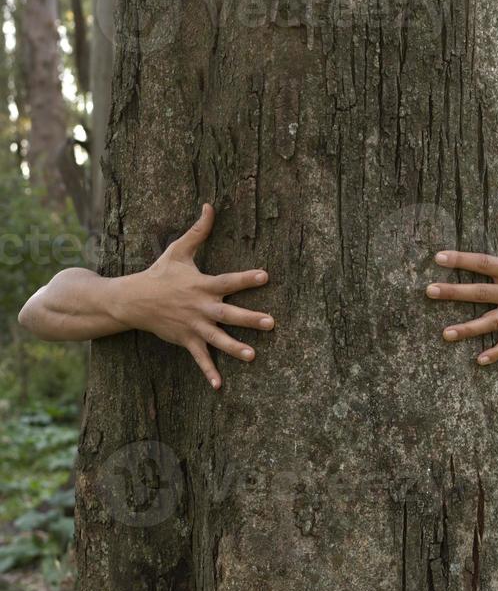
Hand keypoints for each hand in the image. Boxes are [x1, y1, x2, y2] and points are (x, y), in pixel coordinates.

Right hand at [116, 204, 273, 388]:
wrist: (132, 300)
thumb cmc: (160, 273)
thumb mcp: (178, 250)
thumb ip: (199, 231)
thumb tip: (210, 205)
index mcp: (202, 285)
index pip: (229, 281)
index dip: (247, 278)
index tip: (266, 275)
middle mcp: (200, 307)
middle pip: (229, 313)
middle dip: (250, 318)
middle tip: (271, 323)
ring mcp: (193, 326)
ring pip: (217, 339)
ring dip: (234, 348)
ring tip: (253, 356)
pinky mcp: (186, 340)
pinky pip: (199, 358)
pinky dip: (208, 371)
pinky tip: (219, 385)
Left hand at [425, 197, 497, 364]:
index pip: (483, 263)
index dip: (461, 259)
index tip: (438, 257)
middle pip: (480, 292)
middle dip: (454, 292)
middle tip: (429, 292)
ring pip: (491, 322)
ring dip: (468, 329)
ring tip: (445, 334)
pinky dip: (496, 352)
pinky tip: (478, 360)